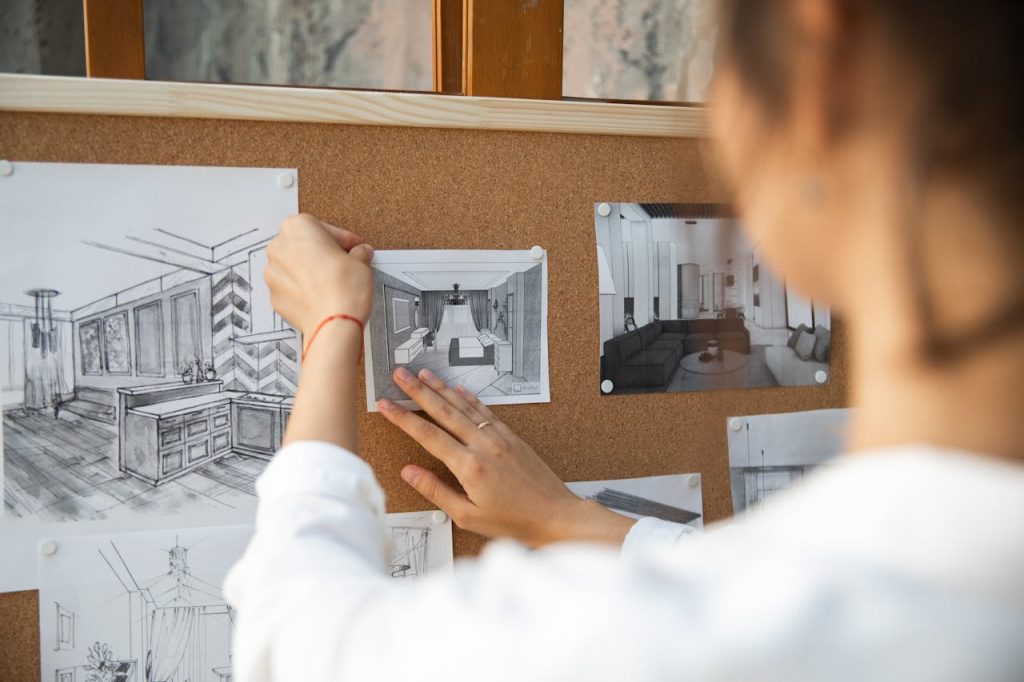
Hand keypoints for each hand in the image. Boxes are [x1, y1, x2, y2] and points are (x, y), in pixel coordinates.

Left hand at [264, 213, 374, 335]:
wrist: (333, 324)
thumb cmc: (342, 289)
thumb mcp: (360, 262)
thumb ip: (358, 253)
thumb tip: (360, 254)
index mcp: (297, 227)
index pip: (323, 227)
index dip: (342, 239)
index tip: (353, 247)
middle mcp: (279, 247)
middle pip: (304, 245)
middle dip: (323, 254)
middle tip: (344, 263)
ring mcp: (273, 273)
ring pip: (295, 267)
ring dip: (312, 271)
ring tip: (333, 282)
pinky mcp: (275, 296)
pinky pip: (291, 287)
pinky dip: (304, 289)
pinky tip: (323, 295)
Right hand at [377, 368, 636, 547]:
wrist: (555, 515)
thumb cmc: (514, 522)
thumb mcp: (468, 516)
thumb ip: (436, 491)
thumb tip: (409, 472)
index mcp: (469, 466)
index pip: (428, 435)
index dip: (403, 418)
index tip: (386, 403)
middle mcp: (483, 445)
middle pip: (444, 411)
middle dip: (419, 391)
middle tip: (400, 374)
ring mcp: (499, 438)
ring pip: (464, 406)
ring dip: (442, 388)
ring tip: (424, 373)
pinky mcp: (512, 437)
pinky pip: (485, 412)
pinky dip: (470, 398)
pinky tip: (459, 388)